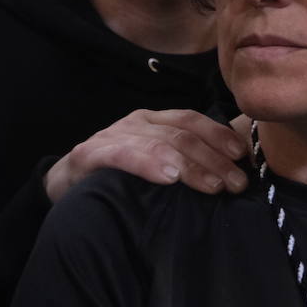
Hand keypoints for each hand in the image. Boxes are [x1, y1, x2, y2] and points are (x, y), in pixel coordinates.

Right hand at [45, 109, 248, 202]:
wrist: (64, 185)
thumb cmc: (117, 178)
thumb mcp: (153, 164)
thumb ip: (183, 163)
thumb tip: (230, 174)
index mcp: (153, 121)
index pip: (191, 120)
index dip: (218, 135)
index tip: (242, 156)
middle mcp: (135, 123)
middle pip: (181, 135)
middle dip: (214, 159)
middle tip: (236, 183)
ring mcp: (112, 136)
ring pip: (159, 144)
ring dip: (190, 165)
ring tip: (213, 186)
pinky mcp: (89, 155)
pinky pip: (122, 155)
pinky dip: (148, 163)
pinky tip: (168, 176)